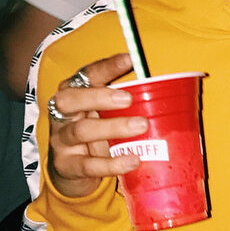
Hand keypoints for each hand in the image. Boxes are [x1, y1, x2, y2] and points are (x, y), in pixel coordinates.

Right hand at [46, 54, 145, 198]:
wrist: (72, 171)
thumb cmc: (96, 133)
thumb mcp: (106, 113)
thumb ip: (125, 101)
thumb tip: (167, 86)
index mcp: (74, 95)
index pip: (86, 76)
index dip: (106, 67)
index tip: (129, 59)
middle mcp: (63, 115)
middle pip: (70, 99)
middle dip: (99, 96)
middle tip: (129, 98)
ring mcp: (62, 141)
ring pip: (82, 131)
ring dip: (113, 127)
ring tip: (141, 126)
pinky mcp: (67, 166)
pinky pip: (88, 165)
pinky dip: (112, 163)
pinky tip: (133, 160)